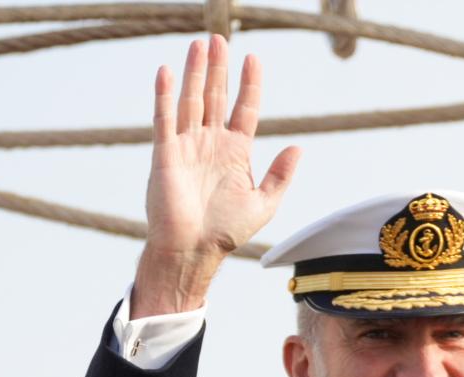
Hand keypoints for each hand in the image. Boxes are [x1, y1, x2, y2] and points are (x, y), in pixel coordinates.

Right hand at [131, 35, 299, 317]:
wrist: (194, 250)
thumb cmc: (226, 231)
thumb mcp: (264, 203)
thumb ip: (281, 175)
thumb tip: (298, 147)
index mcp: (236, 152)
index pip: (244, 109)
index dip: (249, 84)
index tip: (253, 58)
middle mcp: (210, 143)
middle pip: (216, 96)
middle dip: (219, 68)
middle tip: (220, 38)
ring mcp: (187, 146)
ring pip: (192, 100)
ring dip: (195, 72)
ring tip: (200, 44)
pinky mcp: (165, 154)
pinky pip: (165, 118)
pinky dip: (165, 95)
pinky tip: (167, 72)